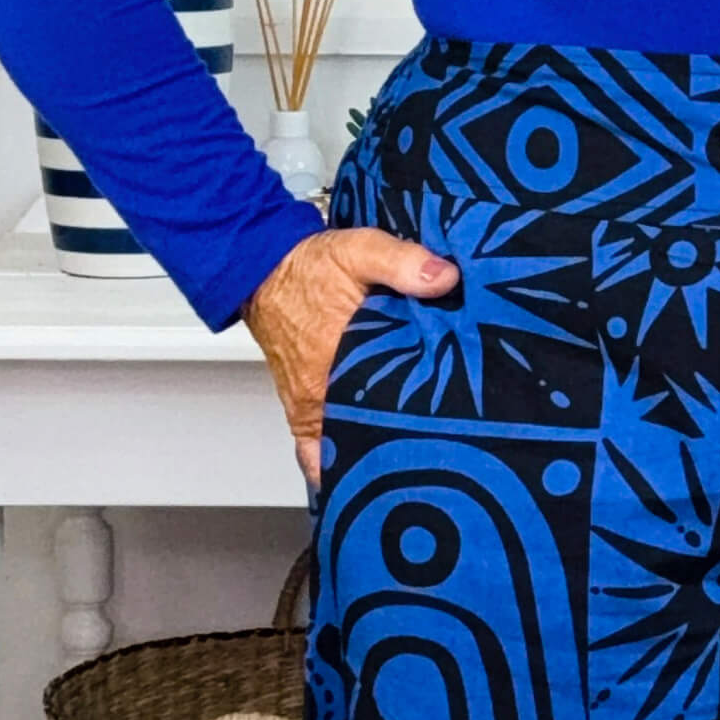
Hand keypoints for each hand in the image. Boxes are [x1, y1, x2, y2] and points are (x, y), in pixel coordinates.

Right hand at [240, 228, 459, 489]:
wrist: (264, 271)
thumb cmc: (312, 266)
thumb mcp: (361, 250)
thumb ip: (402, 263)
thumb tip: (446, 278)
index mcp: (341, 358)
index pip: (392, 403)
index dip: (425, 416)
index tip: (454, 423)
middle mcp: (321, 395)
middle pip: (372, 433)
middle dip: (407, 439)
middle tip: (444, 442)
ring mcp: (310, 409)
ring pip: (347, 448)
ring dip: (375, 451)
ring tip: (415, 458)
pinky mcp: (302, 412)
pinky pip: (316, 455)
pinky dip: (337, 464)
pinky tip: (365, 469)